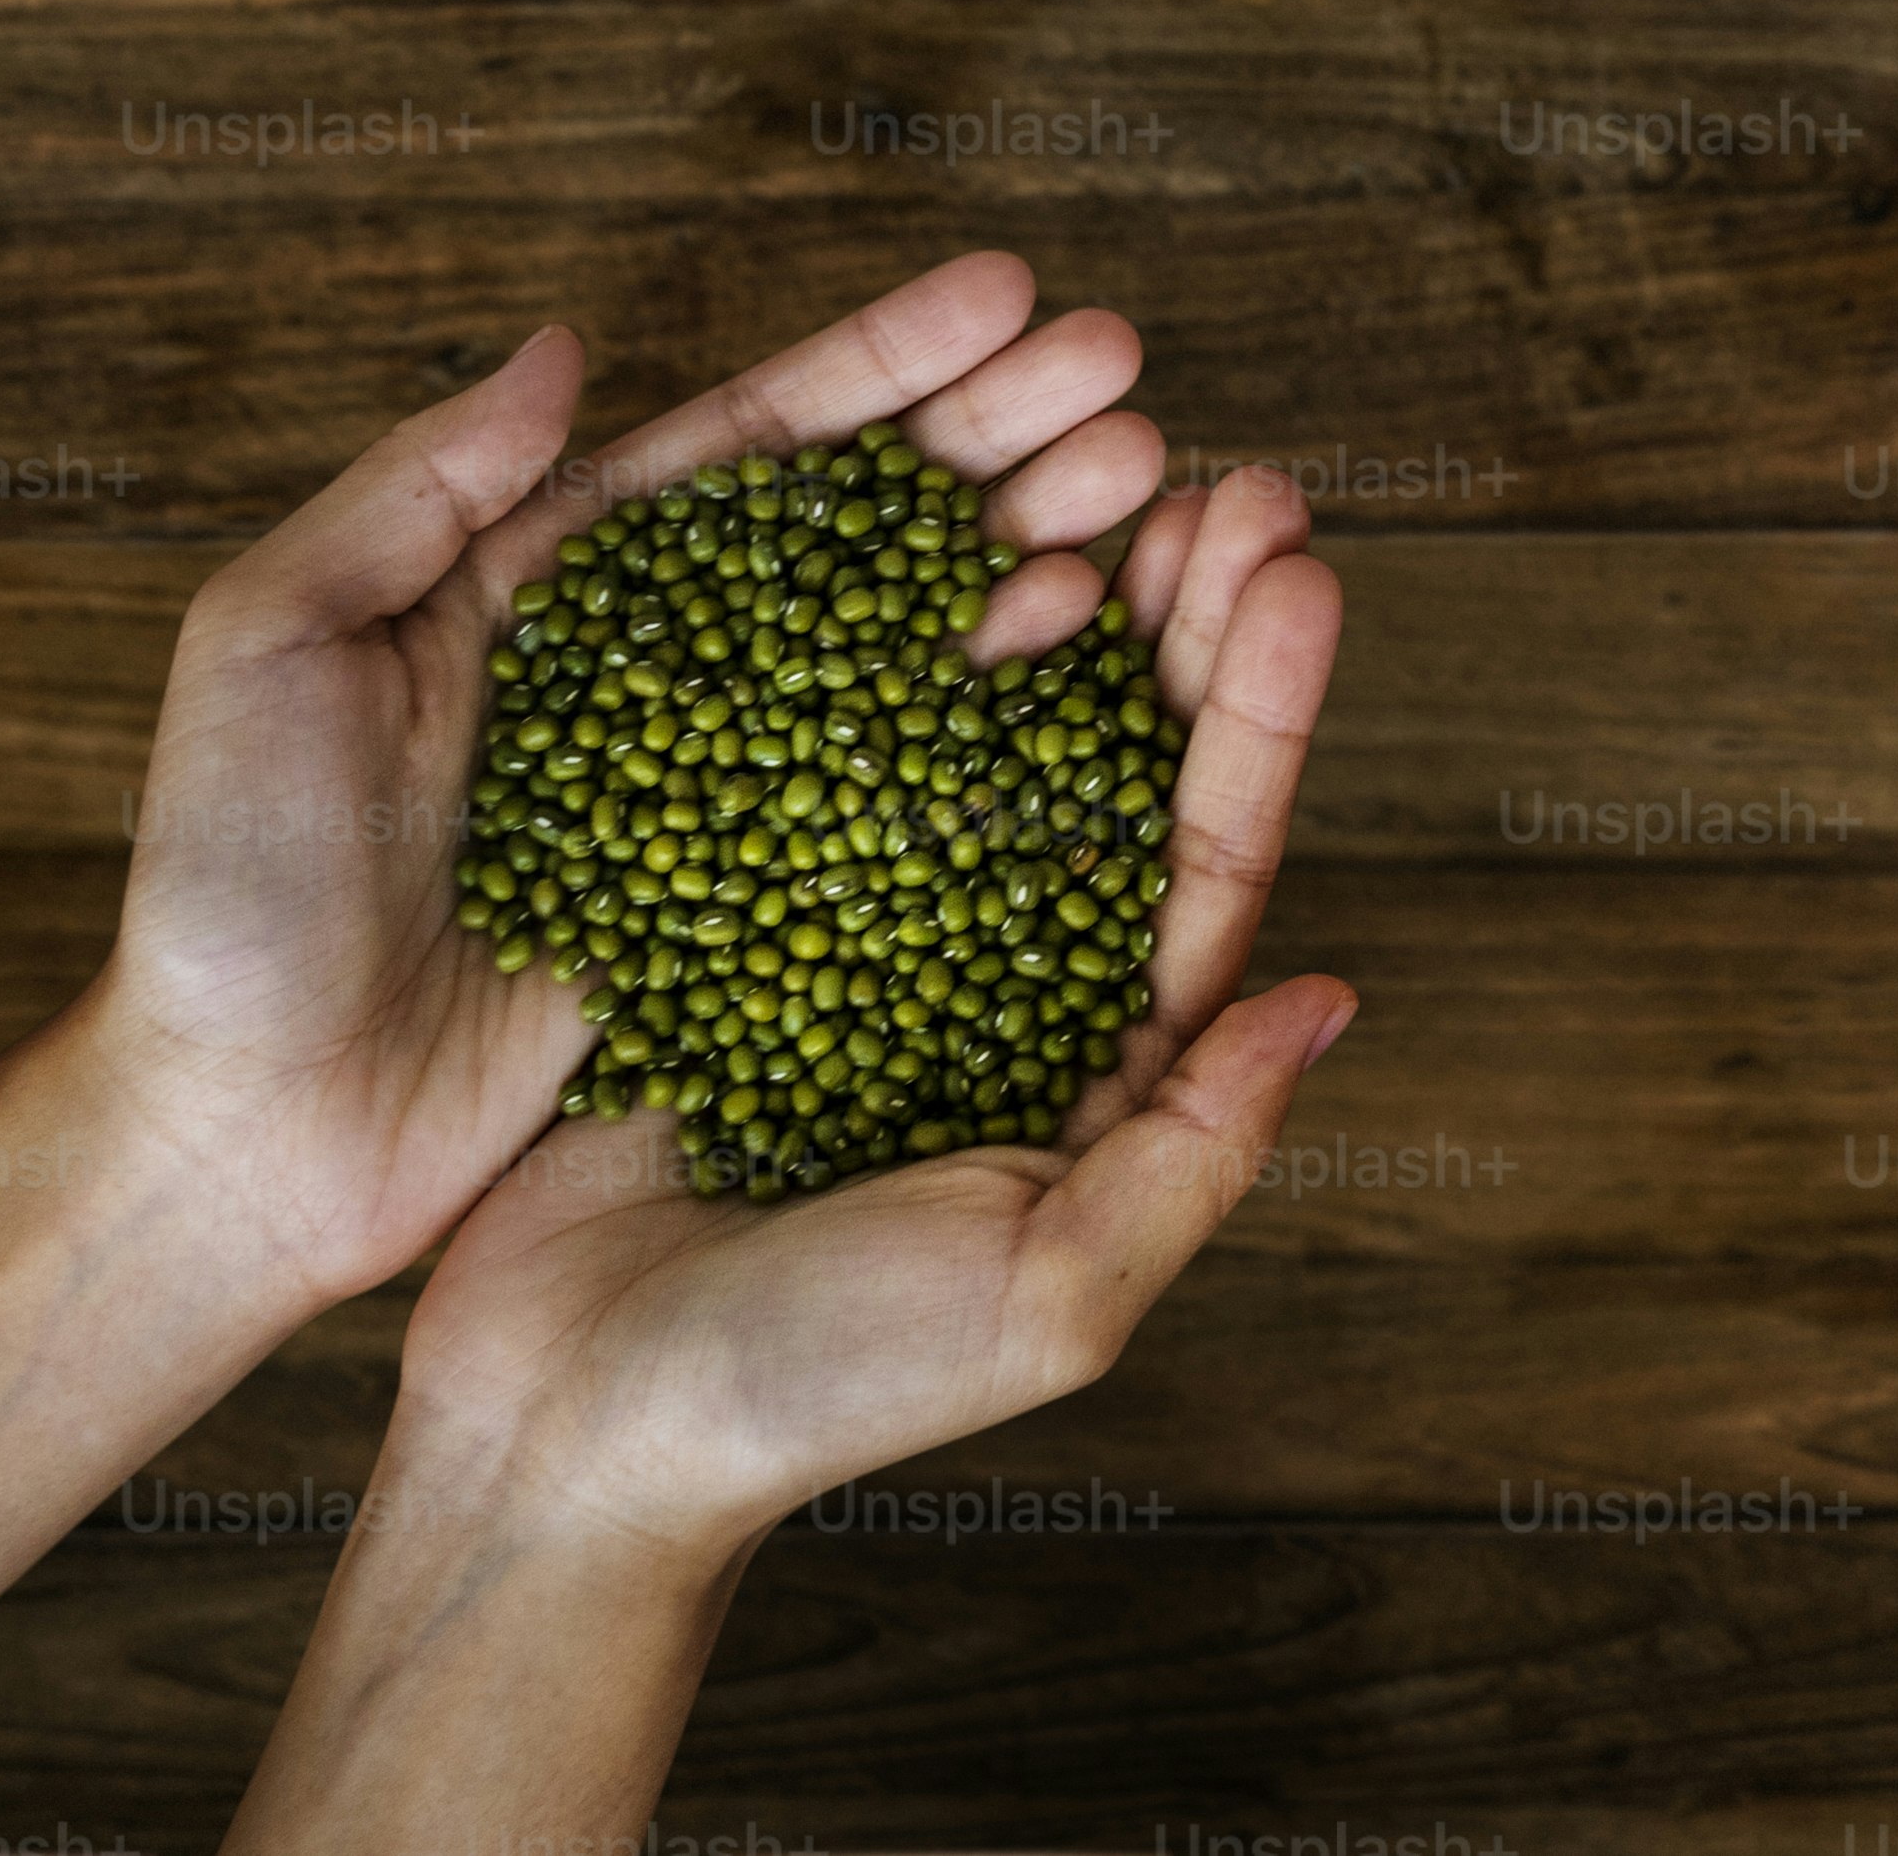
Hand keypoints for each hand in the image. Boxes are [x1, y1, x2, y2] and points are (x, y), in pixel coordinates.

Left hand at [80, 253, 1235, 1319]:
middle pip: (868, 520)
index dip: (887, 363)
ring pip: (914, 641)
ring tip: (1149, 489)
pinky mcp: (759, 911)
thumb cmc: (225, 892)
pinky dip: (1008, 725)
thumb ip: (409, 492)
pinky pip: (903, 801)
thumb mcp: (265, 649)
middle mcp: (666, 667)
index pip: (749, 442)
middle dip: (1004, 434)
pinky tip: (1094, 657)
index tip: (1014, 295)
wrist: (237, 1136)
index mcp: (553, 580)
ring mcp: (726, 790)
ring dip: (1038, 553)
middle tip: (1130, 378)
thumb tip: (566, 349)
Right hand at [369, 408, 1339, 1549]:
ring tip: (1111, 469)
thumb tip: (1328, 993)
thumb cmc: (816, 1390)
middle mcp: (1000, 981)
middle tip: (1226, 476)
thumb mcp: (1049, 1294)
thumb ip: (1197, 1154)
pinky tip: (927, 541)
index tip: (1300, 569)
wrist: (569, 1429)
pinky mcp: (742, 909)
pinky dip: (888, 643)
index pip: (1211, 855)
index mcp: (1099, 1064)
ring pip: (992, 729)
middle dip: (1183, 617)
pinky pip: (834, 749)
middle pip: (1120, 765)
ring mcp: (871, 935)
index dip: (1261, 710)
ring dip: (1058, 596)